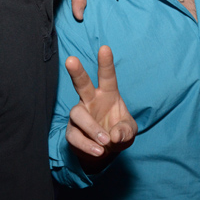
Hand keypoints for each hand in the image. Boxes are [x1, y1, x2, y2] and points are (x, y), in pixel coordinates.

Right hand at [65, 46, 136, 162]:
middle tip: (71, 60)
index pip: (107, 76)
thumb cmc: (118, 133)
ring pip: (78, 114)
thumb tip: (114, 135)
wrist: (104, 152)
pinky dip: (88, 145)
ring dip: (92, 128)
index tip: (105, 48)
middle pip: (81, 84)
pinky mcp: (72, 131)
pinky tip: (99, 151)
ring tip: (105, 141)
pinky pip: (75, 136)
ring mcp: (79, 115)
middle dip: (76, 72)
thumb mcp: (129, 132)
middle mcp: (91, 101)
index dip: (106, 63)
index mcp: (108, 94)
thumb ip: (126, 131)